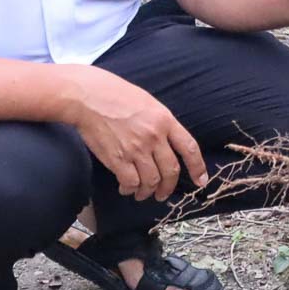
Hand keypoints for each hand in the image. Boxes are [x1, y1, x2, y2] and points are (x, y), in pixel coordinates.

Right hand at [65, 66, 206, 202]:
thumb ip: (160, 123)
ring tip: (142, 193)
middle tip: (162, 194)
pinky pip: (131, 183)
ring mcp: (136, 149)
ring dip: (148, 192)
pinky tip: (126, 188)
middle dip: (168, 187)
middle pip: (171, 170)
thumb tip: (167, 143)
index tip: (200, 181)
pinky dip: (130, 189)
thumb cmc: (115, 95)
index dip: (197, 167)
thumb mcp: (147, 103)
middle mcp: (154, 136)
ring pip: (151, 181)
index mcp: (165, 120)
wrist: (88, 98)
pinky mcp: (118, 159)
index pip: (189, 148)